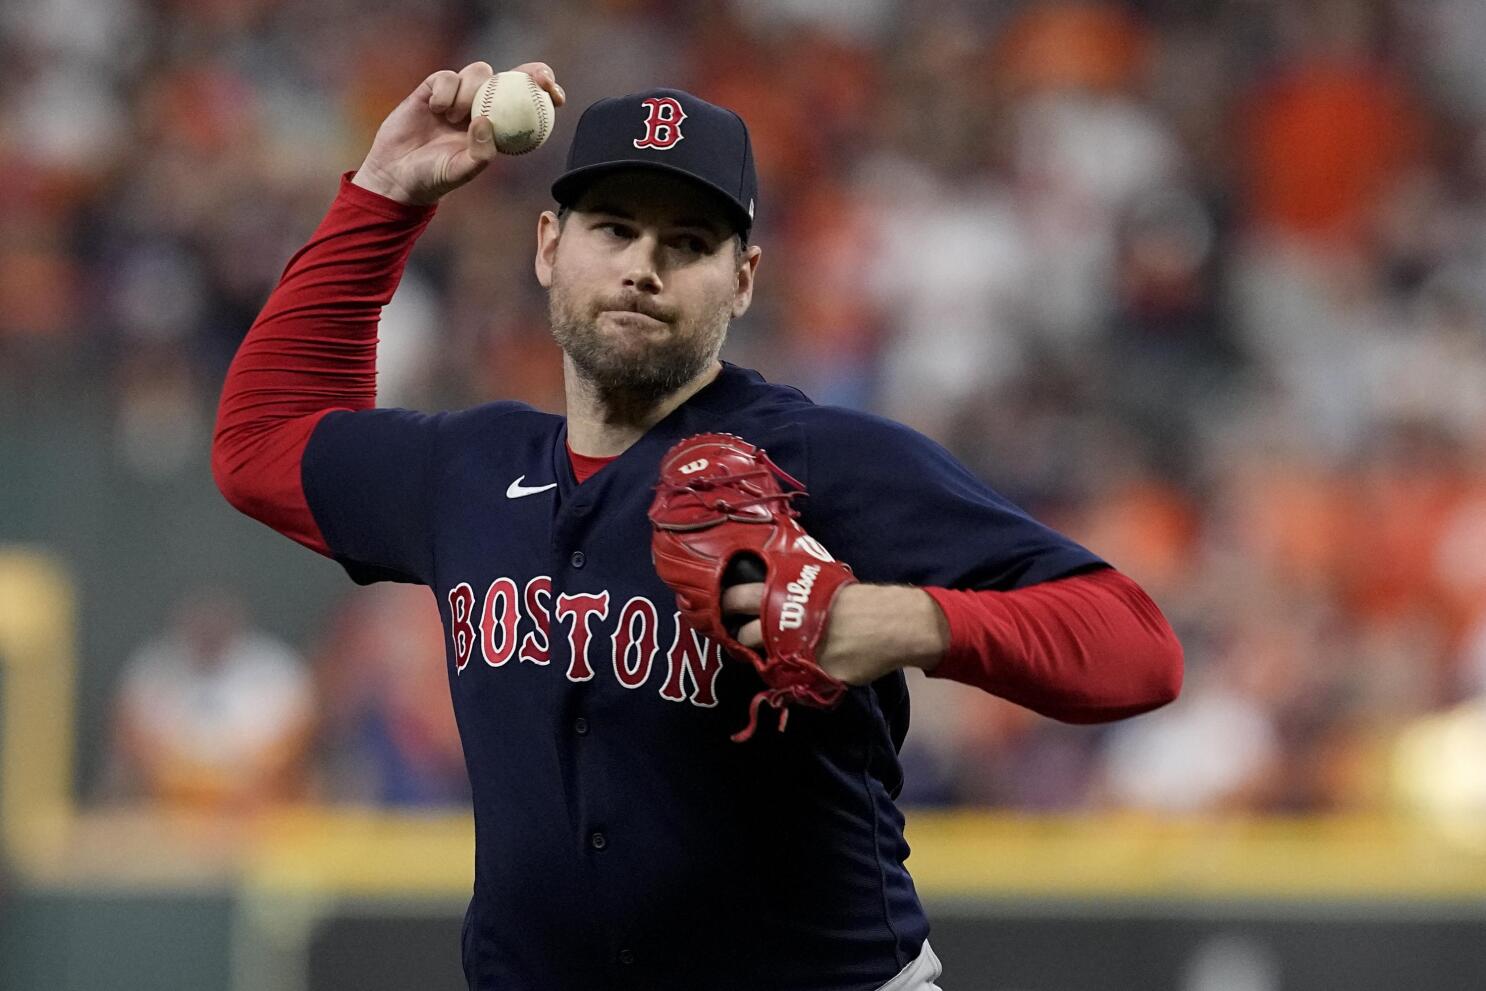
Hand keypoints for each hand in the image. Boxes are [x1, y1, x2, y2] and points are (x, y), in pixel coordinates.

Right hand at [352, 61, 565, 205]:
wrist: (395, 174)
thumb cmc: (433, 178)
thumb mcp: (460, 172)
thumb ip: (479, 152)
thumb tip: (487, 122)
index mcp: (497, 128)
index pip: (526, 103)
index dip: (543, 92)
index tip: (554, 94)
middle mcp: (481, 108)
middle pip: (510, 78)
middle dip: (528, 73)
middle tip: (534, 78)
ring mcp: (458, 97)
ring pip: (479, 73)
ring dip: (471, 91)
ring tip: (452, 118)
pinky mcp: (432, 89)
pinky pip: (447, 76)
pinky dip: (445, 90)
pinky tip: (435, 109)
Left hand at [722, 582, 948, 684]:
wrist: (890, 625)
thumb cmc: (855, 599)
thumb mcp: (816, 581)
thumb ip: (788, 589)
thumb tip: (762, 593)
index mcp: (782, 593)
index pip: (736, 597)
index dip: (723, 605)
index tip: (716, 610)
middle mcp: (782, 623)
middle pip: (742, 635)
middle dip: (738, 638)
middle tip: (739, 637)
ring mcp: (794, 652)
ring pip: (763, 660)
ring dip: (763, 658)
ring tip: (773, 652)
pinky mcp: (809, 676)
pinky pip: (789, 680)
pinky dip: (790, 675)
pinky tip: (798, 667)